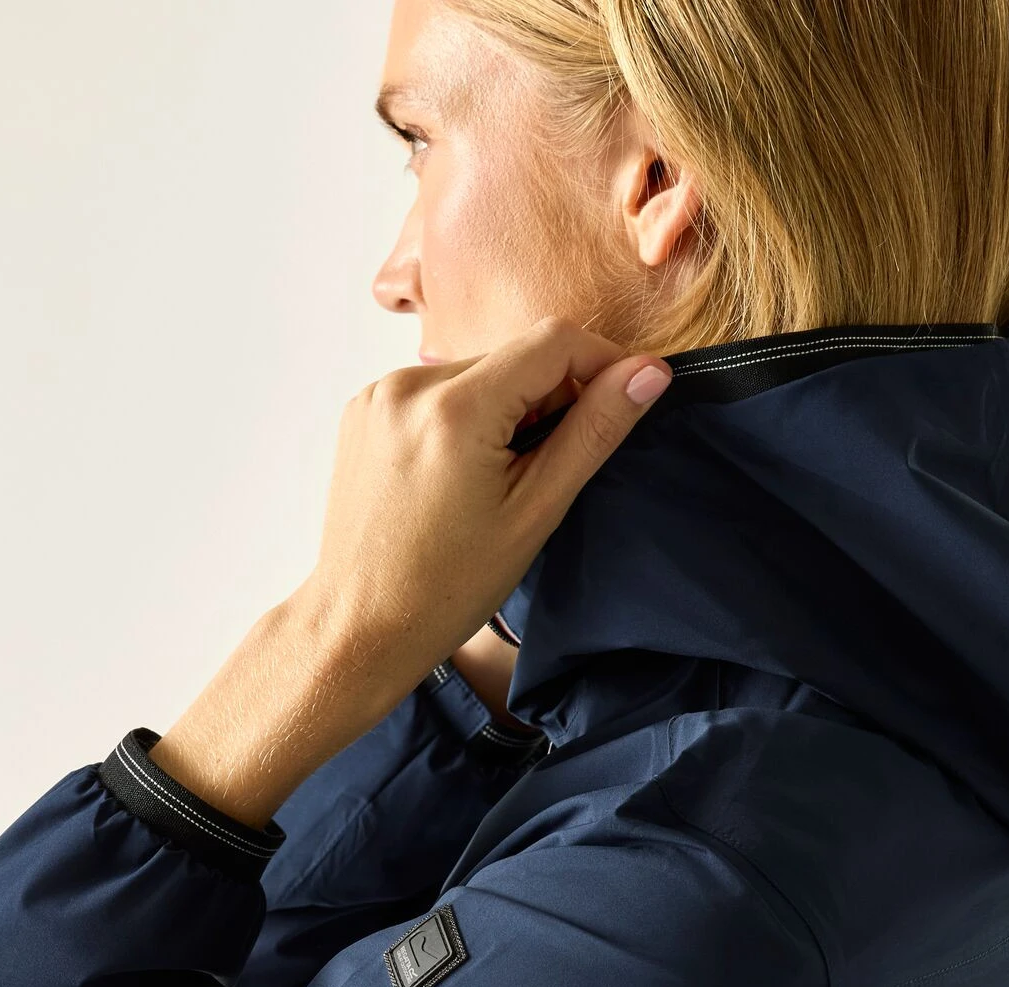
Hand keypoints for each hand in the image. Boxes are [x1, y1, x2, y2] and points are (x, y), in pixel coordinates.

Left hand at [294, 316, 671, 716]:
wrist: (361, 625)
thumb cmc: (446, 586)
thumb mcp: (535, 512)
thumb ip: (592, 433)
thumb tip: (647, 373)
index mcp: (455, 408)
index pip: (553, 340)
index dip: (601, 363)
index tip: (619, 403)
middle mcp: (408, 386)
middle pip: (512, 357)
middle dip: (547, 399)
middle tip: (542, 471)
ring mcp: (378, 395)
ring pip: (475, 373)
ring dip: (504, 409)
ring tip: (494, 482)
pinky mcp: (363, 411)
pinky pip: (435, 391)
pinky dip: (463, 418)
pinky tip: (456, 477)